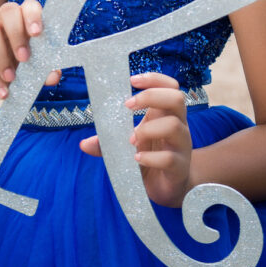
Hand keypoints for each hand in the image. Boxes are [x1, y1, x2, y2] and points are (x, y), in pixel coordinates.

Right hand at [0, 0, 60, 98]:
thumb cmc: (23, 60)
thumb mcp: (36, 63)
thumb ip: (46, 67)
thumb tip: (53, 76)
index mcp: (25, 15)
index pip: (29, 6)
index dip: (33, 16)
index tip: (37, 33)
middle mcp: (5, 16)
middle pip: (7, 12)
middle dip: (16, 34)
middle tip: (25, 58)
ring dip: (0, 57)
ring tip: (11, 78)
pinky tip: (1, 91)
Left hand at [79, 72, 192, 207]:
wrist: (167, 188)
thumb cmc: (150, 158)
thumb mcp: (128, 146)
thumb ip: (108, 143)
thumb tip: (83, 144)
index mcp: (166, 114)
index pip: (170, 86)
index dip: (154, 79)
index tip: (132, 80)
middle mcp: (178, 125)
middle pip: (177, 97)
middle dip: (151, 96)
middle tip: (128, 106)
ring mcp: (182, 145)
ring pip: (174, 126)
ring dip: (148, 129)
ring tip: (131, 139)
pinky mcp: (180, 167)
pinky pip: (169, 158)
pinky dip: (150, 157)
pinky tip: (137, 159)